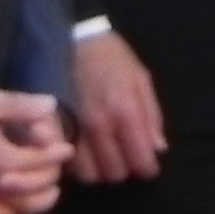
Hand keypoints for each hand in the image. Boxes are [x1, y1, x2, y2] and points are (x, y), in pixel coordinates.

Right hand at [0, 88, 71, 213]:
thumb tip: (51, 106)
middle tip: (55, 181)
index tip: (64, 149)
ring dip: (21, 209)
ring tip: (29, 202)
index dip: (55, 154)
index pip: (40, 163)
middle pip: (29, 198)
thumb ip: (22, 107)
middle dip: (46, 187)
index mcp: (5, 162)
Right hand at [67, 29, 167, 183]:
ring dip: (100, 170)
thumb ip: (152, 116)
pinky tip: (85, 153)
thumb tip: (158, 149)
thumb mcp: (141, 79)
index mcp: (124, 112)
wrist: (73, 39)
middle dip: (124, 169)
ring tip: (104, 156)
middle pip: (115, 173)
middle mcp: (99, 126)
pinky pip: (68, 164)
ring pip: (90, 174)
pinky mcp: (56, 130)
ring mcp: (74, 130)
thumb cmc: (112, 58)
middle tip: (124, 156)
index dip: (148, 168)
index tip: (147, 163)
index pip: (141, 162)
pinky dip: (79, 165)